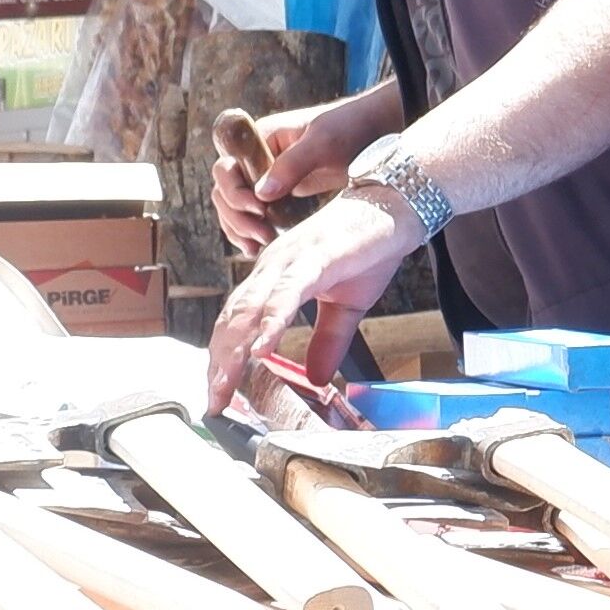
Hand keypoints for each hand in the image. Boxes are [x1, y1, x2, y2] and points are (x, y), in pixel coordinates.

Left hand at [205, 188, 413, 414]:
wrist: (396, 207)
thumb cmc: (368, 249)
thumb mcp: (346, 308)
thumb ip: (327, 342)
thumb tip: (316, 378)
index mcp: (274, 278)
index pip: (237, 324)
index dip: (223, 360)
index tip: (218, 396)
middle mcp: (271, 267)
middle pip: (233, 320)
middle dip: (219, 364)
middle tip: (213, 402)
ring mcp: (289, 260)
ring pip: (250, 309)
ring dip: (234, 349)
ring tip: (224, 383)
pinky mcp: (314, 257)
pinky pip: (286, 294)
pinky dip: (271, 322)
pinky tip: (262, 348)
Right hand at [215, 84, 406, 255]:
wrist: (375, 133)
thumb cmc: (349, 129)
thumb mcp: (323, 143)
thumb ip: (291, 165)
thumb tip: (261, 193)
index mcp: (260, 139)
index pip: (226, 167)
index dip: (234, 191)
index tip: (258, 209)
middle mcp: (256, 159)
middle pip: (225, 191)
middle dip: (237, 216)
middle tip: (263, 236)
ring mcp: (266, 178)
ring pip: (234, 208)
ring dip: (240, 229)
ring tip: (257, 248)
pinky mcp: (279, 196)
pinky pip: (253, 217)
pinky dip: (251, 233)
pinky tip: (259, 249)